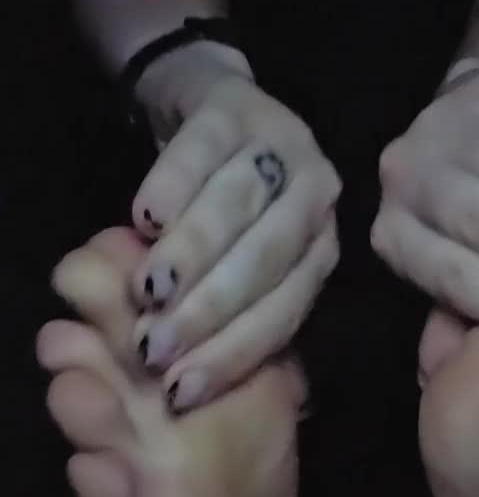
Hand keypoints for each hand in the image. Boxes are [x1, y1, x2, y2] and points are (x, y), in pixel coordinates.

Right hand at [128, 42, 340, 410]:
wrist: (205, 104)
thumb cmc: (219, 207)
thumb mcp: (234, 262)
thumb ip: (227, 313)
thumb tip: (188, 392)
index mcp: (318, 247)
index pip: (282, 310)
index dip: (232, 353)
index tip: (180, 391)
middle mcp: (315, 197)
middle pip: (265, 260)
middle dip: (208, 310)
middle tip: (154, 348)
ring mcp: (283, 143)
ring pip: (237, 206)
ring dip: (191, 254)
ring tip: (146, 291)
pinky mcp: (236, 104)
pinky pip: (203, 150)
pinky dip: (172, 187)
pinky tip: (142, 219)